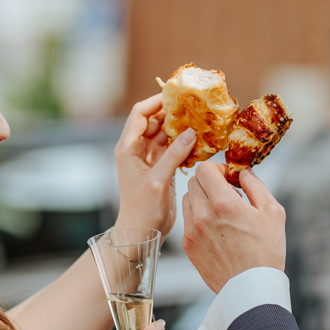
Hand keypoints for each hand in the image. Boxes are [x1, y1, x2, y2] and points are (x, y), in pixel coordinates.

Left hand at [115, 94, 195, 234]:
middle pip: (155, 121)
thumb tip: (191, 132)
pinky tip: (200, 142)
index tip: (176, 95)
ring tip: (200, 121)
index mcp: (128, 147)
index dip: (156, 101)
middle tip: (194, 106)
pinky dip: (185, 144)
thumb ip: (173, 155)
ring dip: (181, 128)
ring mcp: (150, 158)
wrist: (140, 234)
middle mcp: (137, 149)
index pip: (140, 114)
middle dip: (173, 112)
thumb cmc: (141, 209)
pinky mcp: (162, 168)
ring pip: (166, 134)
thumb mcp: (157, 180)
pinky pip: (174, 148)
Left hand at [181, 163, 285, 292]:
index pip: (205, 169)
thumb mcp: (272, 212)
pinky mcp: (188, 245)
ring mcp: (192, 231)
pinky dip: (198, 216)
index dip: (217, 168)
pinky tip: (215, 227)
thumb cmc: (266, 252)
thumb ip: (255, 185)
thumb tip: (242, 171)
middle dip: (209, 182)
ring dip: (201, 198)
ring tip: (221, 210)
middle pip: (194, 181)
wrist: (251, 288)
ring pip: (187, 199)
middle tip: (226, 193)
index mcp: (224, 203)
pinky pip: (187, 220)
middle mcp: (203, 215)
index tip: (228, 177)